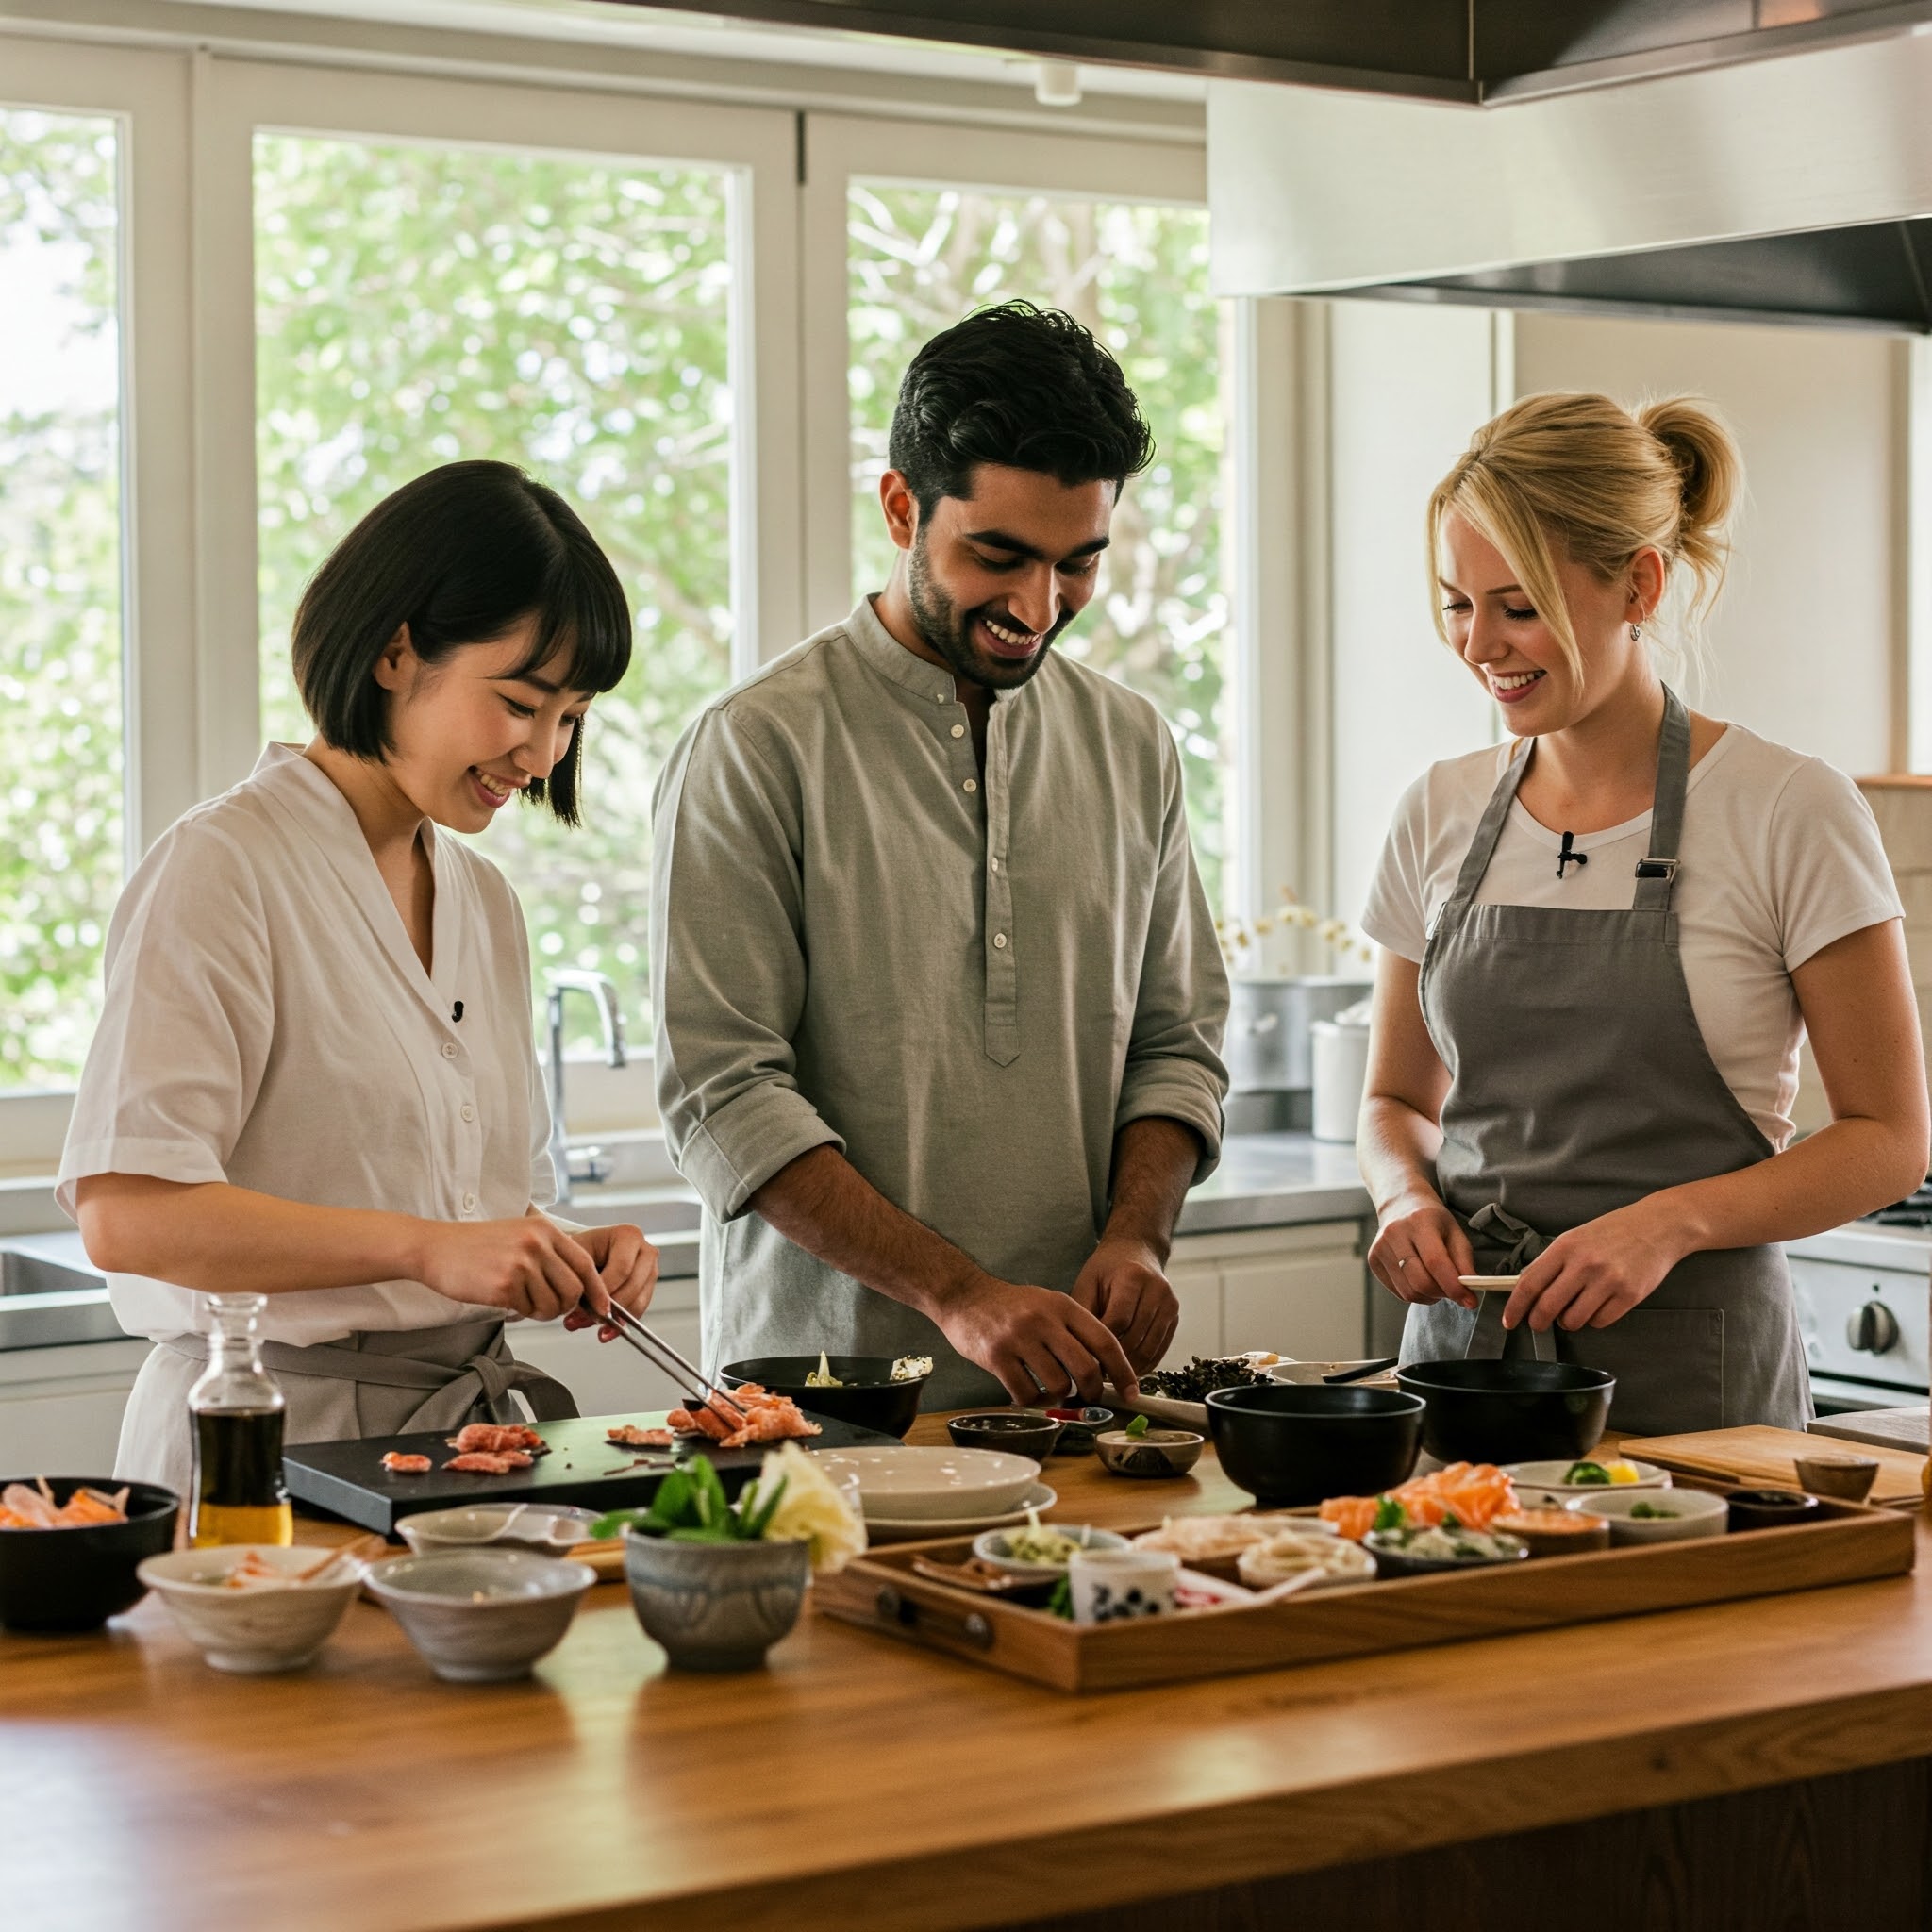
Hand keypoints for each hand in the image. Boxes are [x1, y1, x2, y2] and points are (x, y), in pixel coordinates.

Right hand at [414, 1215, 603, 1321]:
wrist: (436, 1248)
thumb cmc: (477, 1244)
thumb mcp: (521, 1233)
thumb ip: (552, 1254)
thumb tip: (583, 1287)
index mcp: (545, 1230)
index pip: (586, 1265)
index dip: (598, 1291)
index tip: (602, 1308)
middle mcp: (536, 1244)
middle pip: (575, 1289)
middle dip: (567, 1306)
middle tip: (551, 1307)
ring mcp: (520, 1265)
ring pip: (553, 1304)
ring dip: (543, 1311)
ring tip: (525, 1301)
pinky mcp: (503, 1286)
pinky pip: (528, 1310)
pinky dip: (522, 1312)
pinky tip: (507, 1299)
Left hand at [561, 1223, 659, 1339]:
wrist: (586, 1251)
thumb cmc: (579, 1251)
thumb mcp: (577, 1258)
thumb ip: (584, 1281)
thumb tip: (595, 1314)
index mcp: (628, 1235)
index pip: (622, 1268)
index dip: (604, 1291)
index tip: (584, 1309)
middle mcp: (646, 1250)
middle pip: (632, 1286)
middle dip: (607, 1308)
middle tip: (582, 1321)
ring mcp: (651, 1270)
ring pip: (638, 1302)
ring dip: (613, 1320)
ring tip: (586, 1326)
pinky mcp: (648, 1288)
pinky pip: (639, 1310)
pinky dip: (620, 1324)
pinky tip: (604, 1332)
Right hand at [935, 1272, 1140, 1404]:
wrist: (964, 1295)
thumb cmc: (1012, 1306)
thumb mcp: (1049, 1303)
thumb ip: (1075, 1329)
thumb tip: (1106, 1368)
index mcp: (1063, 1306)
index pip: (1105, 1341)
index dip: (1123, 1370)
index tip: (1131, 1390)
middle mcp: (1043, 1320)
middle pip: (1086, 1368)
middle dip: (1094, 1391)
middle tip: (1090, 1398)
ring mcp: (1019, 1339)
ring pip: (1058, 1384)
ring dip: (1061, 1397)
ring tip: (1054, 1392)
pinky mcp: (996, 1357)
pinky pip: (1026, 1393)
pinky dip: (1034, 1401)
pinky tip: (1031, 1393)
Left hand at [1072, 1236, 1178, 1373]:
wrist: (1136, 1251)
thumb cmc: (1107, 1268)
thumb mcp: (1088, 1282)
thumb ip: (1084, 1313)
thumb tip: (1079, 1349)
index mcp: (1132, 1276)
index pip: (1119, 1320)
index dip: (1102, 1343)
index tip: (1085, 1360)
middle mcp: (1156, 1289)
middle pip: (1135, 1337)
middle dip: (1114, 1360)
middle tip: (1095, 1375)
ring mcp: (1169, 1303)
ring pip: (1149, 1348)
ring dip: (1129, 1367)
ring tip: (1108, 1375)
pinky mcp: (1174, 1316)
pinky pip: (1160, 1349)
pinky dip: (1143, 1364)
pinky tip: (1126, 1369)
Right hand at [1368, 1193, 1476, 1308]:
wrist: (1400, 1205)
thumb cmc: (1433, 1220)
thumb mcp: (1456, 1233)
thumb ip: (1464, 1263)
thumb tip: (1468, 1297)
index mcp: (1419, 1221)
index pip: (1435, 1262)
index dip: (1453, 1286)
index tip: (1470, 1301)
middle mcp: (1395, 1234)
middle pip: (1420, 1281)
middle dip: (1442, 1294)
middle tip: (1452, 1290)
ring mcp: (1380, 1248)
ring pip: (1408, 1292)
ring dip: (1429, 1296)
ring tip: (1437, 1283)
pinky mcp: (1373, 1261)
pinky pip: (1398, 1292)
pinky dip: (1416, 1293)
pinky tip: (1421, 1279)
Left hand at [1501, 1200, 1684, 1333]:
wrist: (1658, 1226)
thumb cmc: (1613, 1231)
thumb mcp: (1575, 1238)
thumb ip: (1552, 1262)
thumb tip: (1528, 1290)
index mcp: (1566, 1247)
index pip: (1529, 1284)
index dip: (1515, 1306)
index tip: (1509, 1320)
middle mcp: (1585, 1264)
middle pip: (1547, 1307)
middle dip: (1538, 1322)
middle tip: (1538, 1324)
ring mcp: (1608, 1280)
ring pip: (1573, 1319)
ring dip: (1568, 1322)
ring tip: (1574, 1310)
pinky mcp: (1630, 1295)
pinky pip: (1600, 1322)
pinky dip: (1594, 1320)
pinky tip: (1598, 1306)